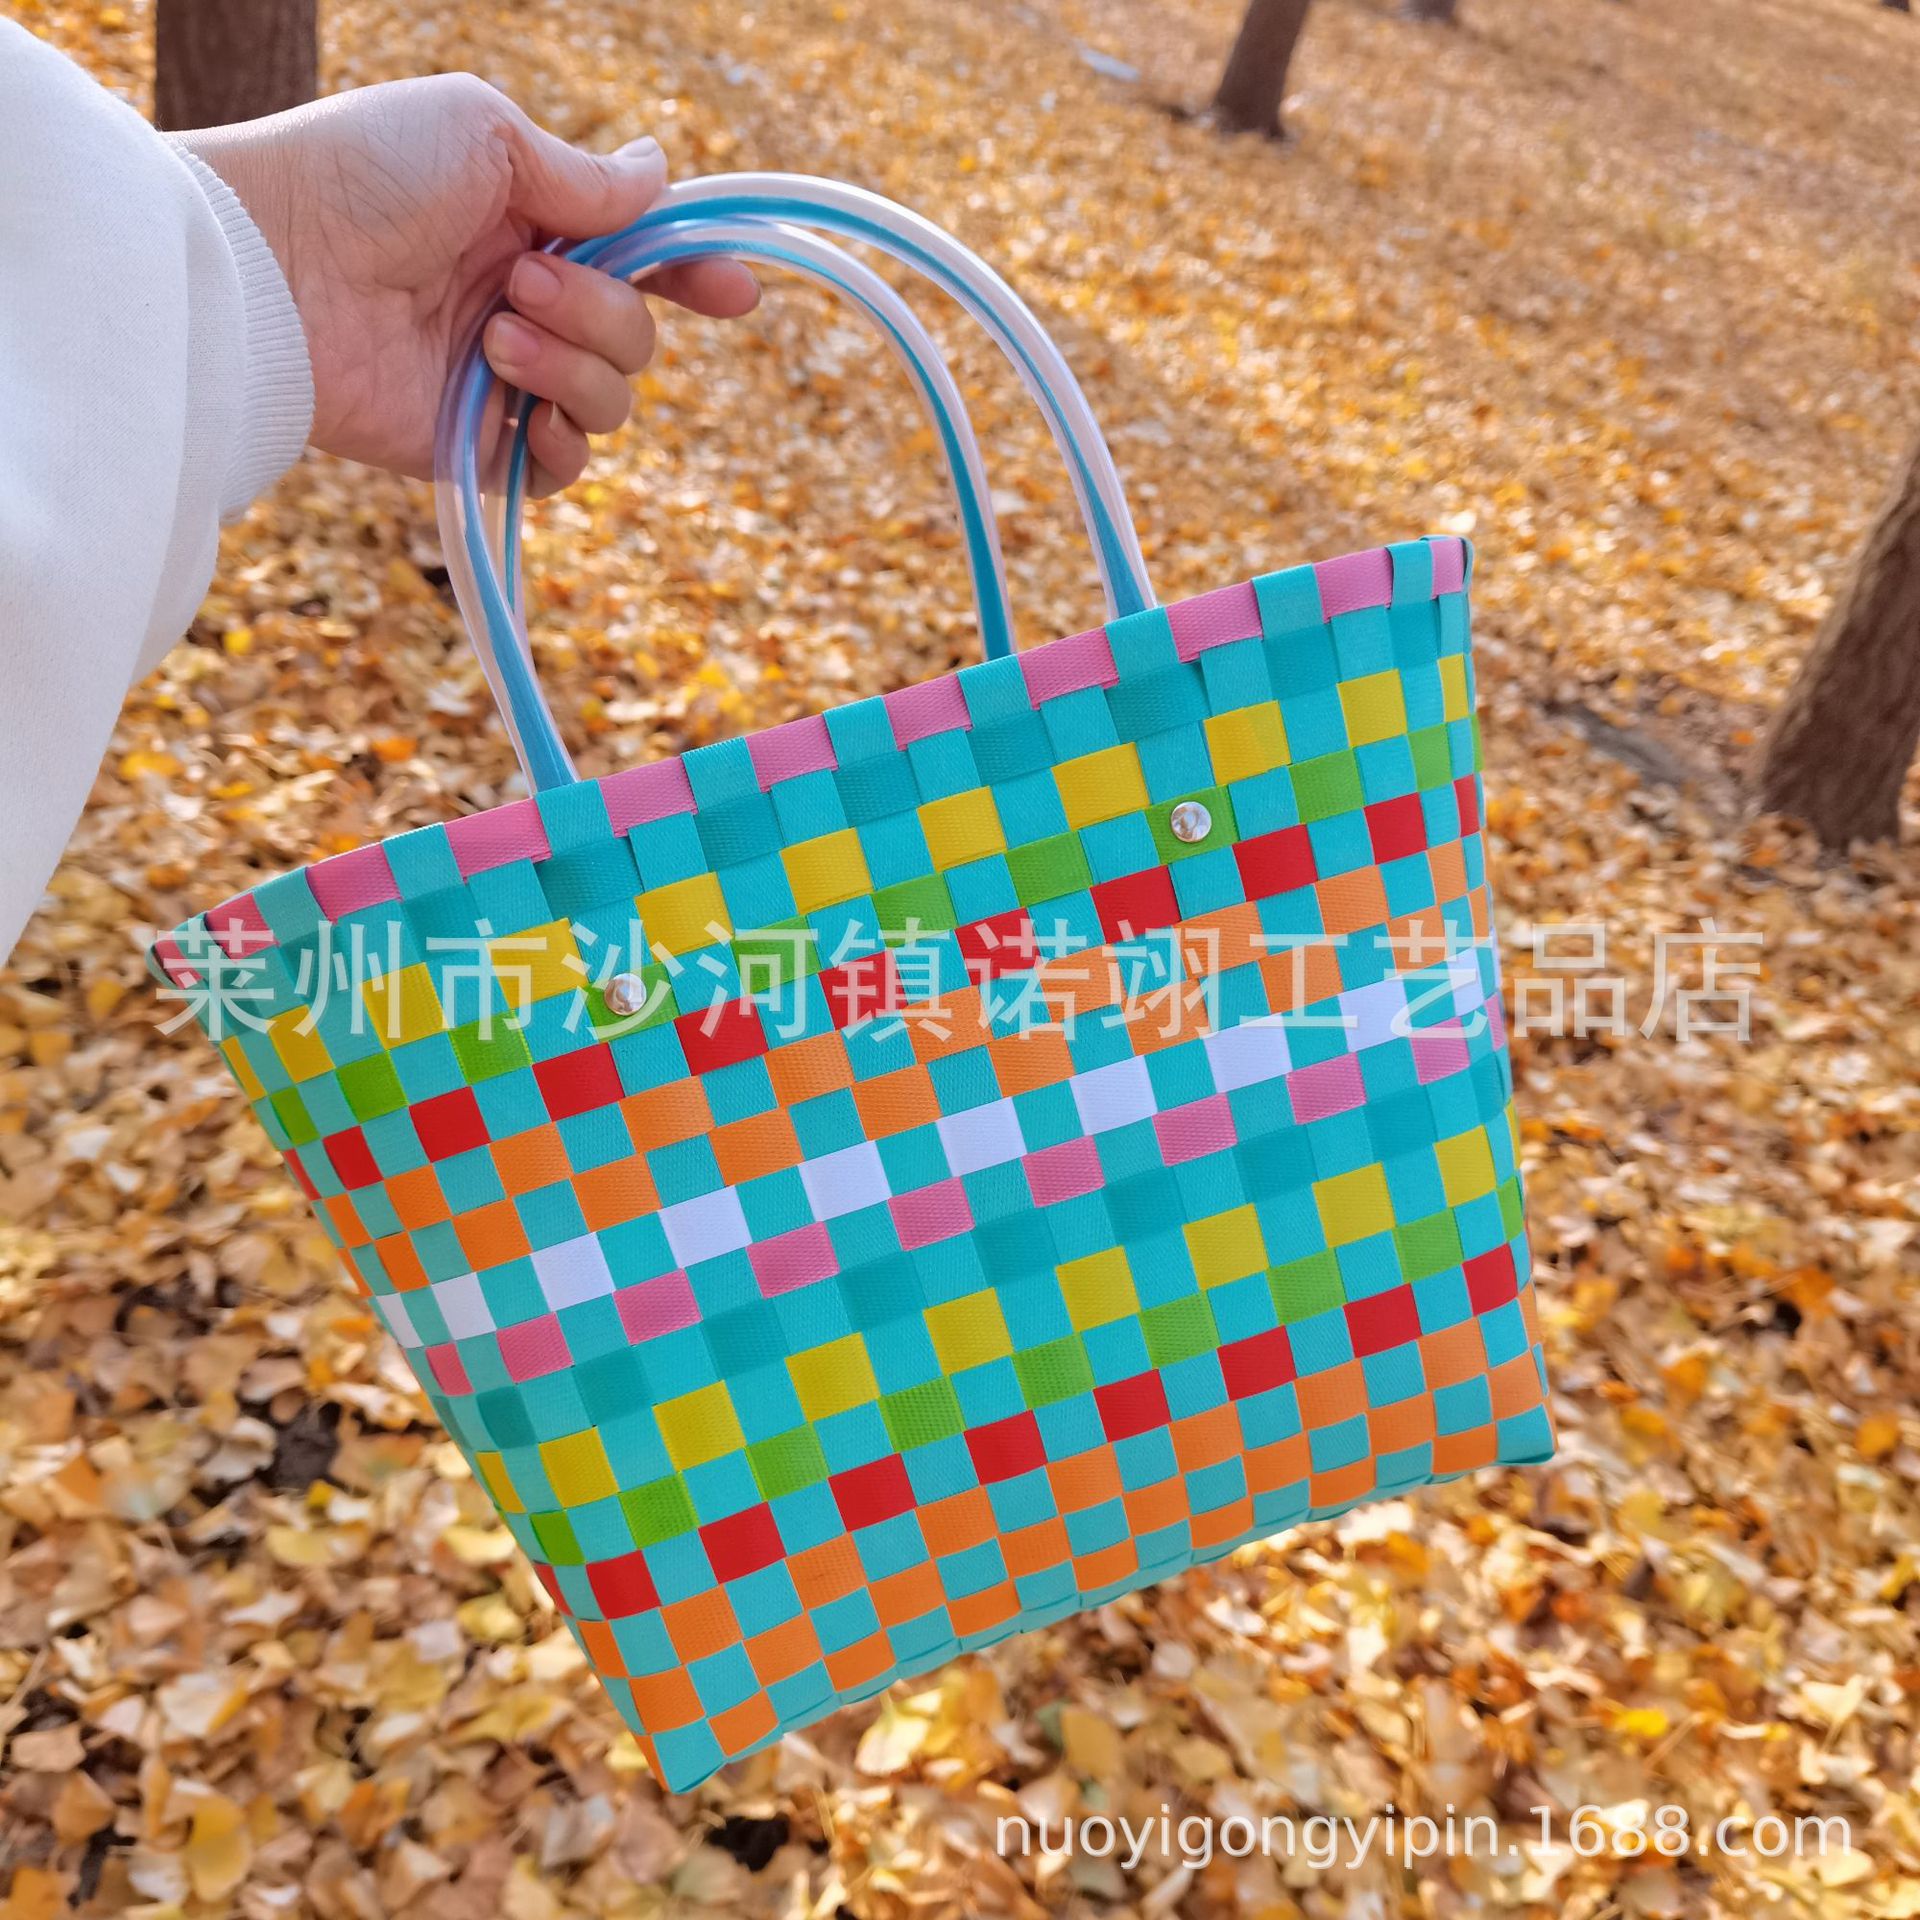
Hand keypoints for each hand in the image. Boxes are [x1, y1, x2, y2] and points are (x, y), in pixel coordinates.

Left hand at [176, 74, 757, 492]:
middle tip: (519, 283)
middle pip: (638, 335)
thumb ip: (584, 177)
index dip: (694, 277)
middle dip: (602, 310)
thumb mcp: (484, 134)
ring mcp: (504, 380)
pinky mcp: (478, 446)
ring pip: (613, 401)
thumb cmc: (362, 175)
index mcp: (530, 227)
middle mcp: (525, 305)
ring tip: (493, 336)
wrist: (275, 268)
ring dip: (571, 364)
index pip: (641, 261)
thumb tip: (660, 174)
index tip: (734, 293)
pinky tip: (509, 394)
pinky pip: (566, 467)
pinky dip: (558, 434)